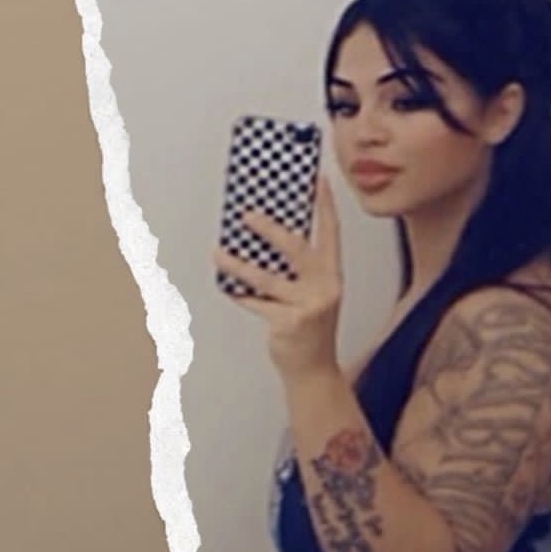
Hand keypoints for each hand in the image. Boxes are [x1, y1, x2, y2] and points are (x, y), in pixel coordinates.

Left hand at [214, 177, 343, 380]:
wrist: (313, 371)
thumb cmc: (310, 328)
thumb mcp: (312, 294)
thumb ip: (299, 270)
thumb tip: (265, 239)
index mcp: (332, 275)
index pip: (331, 233)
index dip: (326, 206)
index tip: (318, 180)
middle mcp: (325, 287)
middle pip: (296, 248)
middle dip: (269, 229)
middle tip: (245, 214)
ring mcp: (308, 306)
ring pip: (266, 278)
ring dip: (238, 265)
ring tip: (218, 253)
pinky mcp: (288, 323)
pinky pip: (256, 302)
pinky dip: (239, 294)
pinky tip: (227, 286)